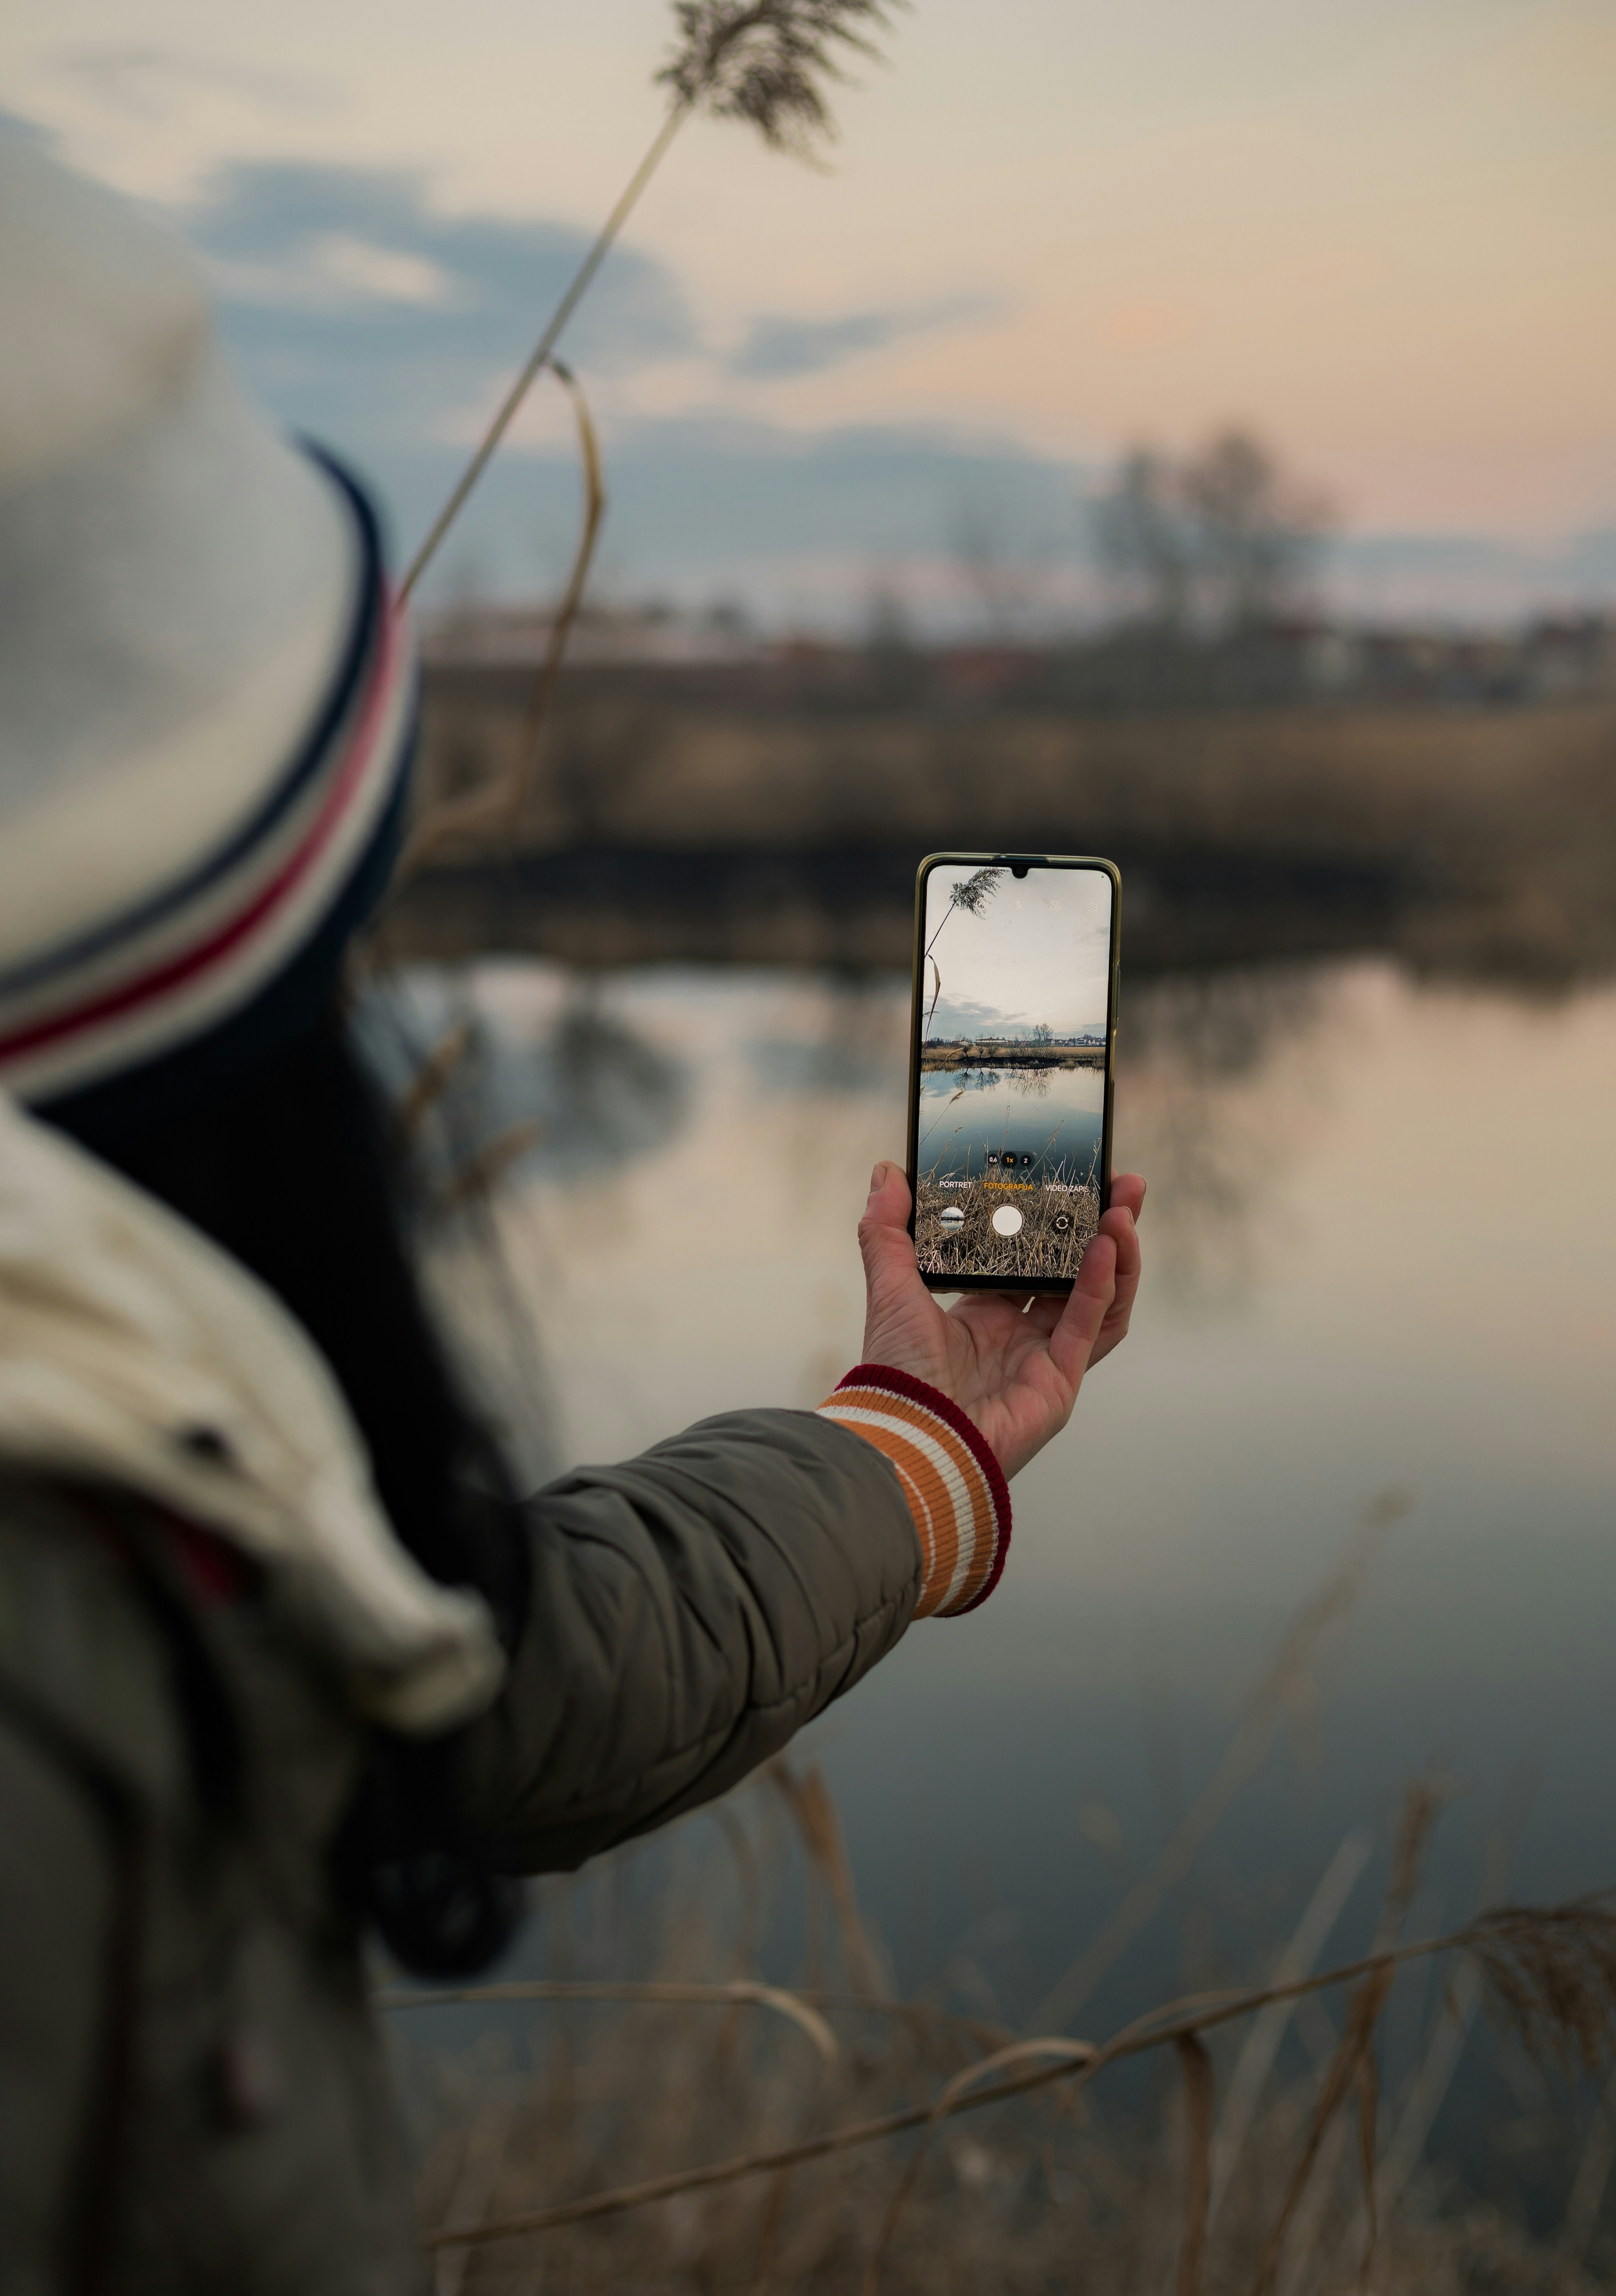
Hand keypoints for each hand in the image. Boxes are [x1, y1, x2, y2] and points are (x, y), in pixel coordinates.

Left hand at [855, 1164, 1144, 1480]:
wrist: (907, 1435)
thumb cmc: (896, 1372)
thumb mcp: (890, 1287)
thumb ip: (887, 1229)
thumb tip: (887, 1171)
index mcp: (982, 1316)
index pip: (1031, 1260)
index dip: (1053, 1223)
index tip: (1068, 1181)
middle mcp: (1018, 1336)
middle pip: (1075, 1274)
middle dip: (1102, 1228)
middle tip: (1121, 1184)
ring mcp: (1044, 1360)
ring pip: (1099, 1300)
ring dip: (1117, 1254)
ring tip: (1124, 1208)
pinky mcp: (1060, 1382)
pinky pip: (1090, 1326)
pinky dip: (1102, 1286)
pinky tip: (1108, 1245)